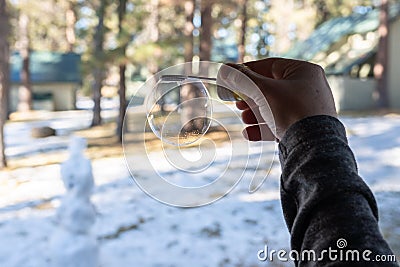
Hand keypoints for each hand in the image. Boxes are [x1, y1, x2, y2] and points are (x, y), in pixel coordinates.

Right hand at [217, 58, 336, 140]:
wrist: (313, 146)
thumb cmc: (292, 110)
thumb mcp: (263, 91)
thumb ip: (242, 79)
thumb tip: (224, 69)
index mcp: (303, 71)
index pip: (269, 66)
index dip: (247, 72)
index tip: (231, 79)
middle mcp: (309, 88)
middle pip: (271, 88)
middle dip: (250, 97)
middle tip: (237, 102)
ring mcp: (308, 109)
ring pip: (274, 107)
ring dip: (255, 113)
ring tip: (244, 118)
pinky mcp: (305, 128)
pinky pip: (281, 123)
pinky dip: (264, 127)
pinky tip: (249, 134)